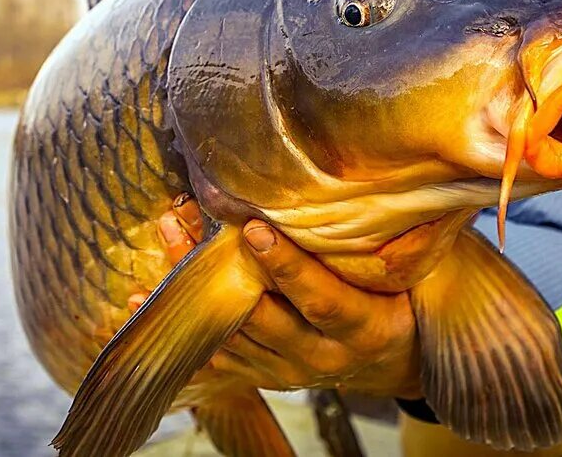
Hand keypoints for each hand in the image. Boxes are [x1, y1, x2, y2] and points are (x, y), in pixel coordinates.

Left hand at [131, 195, 423, 397]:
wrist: (394, 360)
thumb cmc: (406, 299)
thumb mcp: (419, 275)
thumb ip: (406, 243)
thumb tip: (405, 187)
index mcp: (365, 329)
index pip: (323, 300)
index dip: (287, 267)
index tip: (253, 228)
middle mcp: (323, 358)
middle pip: (263, 317)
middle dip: (222, 269)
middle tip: (185, 221)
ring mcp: (288, 372)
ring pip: (232, 332)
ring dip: (193, 288)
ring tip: (168, 232)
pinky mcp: (262, 374)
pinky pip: (214, 352)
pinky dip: (179, 325)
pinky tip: (142, 296)